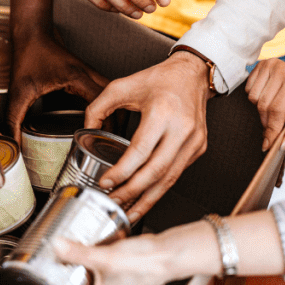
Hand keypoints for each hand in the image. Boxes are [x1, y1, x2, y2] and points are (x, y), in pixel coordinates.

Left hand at [6, 30, 108, 139]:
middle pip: (115, 98)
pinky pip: (103, 90)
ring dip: (115, 111)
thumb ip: (14, 119)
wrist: (32, 33)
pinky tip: (101, 117)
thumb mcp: (19, 92)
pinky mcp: (85, 73)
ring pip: (113, 93)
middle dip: (117, 120)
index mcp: (76, 77)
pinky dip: (107, 103)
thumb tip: (13, 142)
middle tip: (112, 142)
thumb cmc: (27, 55)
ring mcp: (89, 72)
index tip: (100, 141)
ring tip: (110, 133)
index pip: (102, 103)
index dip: (104, 123)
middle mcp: (87, 73)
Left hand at [84, 52, 210, 219]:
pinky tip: (144, 197)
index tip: (106, 183)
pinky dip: (159, 189)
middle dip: (131, 192)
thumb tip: (85, 130)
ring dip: (147, 199)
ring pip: (169, 179)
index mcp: (162, 112)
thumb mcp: (122, 86)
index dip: (122, 171)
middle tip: (112, 201)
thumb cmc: (159, 79)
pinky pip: (176, 174)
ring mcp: (194, 141)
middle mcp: (182, 129)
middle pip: (155, 171)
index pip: (140, 151)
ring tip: (127, 211)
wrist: (192, 74)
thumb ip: (98, 108)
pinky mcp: (199, 148)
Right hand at [246, 59, 284, 150]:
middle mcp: (282, 69)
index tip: (267, 145)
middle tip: (277, 125)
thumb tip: (283, 145)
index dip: (271, 130)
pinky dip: (257, 98)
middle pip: (263, 106)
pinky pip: (248, 89)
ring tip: (277, 108)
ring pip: (253, 98)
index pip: (276, 110)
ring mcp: (270, 64)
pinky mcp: (261, 64)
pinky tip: (271, 96)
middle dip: (268, 122)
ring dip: (262, 109)